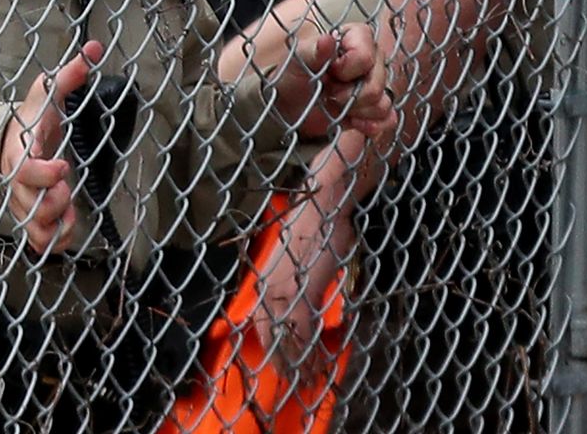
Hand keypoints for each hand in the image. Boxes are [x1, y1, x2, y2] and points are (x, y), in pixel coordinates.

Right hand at [1, 41, 100, 253]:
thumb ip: (69, 75)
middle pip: (24, 201)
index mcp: (20, 150)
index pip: (23, 167)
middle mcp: (17, 179)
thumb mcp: (47, 94)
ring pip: (30, 225)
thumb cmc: (33, 118)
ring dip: (51, 225)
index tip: (64, 167)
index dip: (42, 172)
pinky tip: (69, 232)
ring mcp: (22, 200)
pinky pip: (36, 239)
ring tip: (71, 216)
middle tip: (68, 192)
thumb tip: (94, 47)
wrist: (11, 140)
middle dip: (48, 202)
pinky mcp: (30, 215)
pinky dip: (52, 242)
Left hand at [249, 199, 352, 373]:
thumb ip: (296, 279)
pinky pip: (305, 335)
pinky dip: (313, 353)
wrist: (323, 206)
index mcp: (265, 279)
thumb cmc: (316, 223)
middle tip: (292, 380)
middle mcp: (268, 289)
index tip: (278, 361)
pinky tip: (320, 365)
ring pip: (288, 340)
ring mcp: (285, 294)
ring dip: (300, 362)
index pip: (263, 324)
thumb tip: (303, 292)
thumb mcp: (297, 255)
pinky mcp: (304, 296)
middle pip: (271, 337)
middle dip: (282, 361)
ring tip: (310, 379)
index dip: (271, 346)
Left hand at [279, 24, 395, 139]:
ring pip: (383, 103)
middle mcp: (373, 57)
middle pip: (377, 84)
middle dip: (349, 96)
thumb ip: (314, 50)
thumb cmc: (293, 75)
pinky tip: (353, 122)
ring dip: (357, 111)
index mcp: (356, 37)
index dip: (347, 71)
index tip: (329, 74)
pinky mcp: (377, 107)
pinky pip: (389, 119)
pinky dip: (370, 125)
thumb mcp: (298, 60)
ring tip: (337, 105)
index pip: (366, 57)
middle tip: (330, 93)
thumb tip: (328, 40)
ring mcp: (377, 82)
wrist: (290, 104)